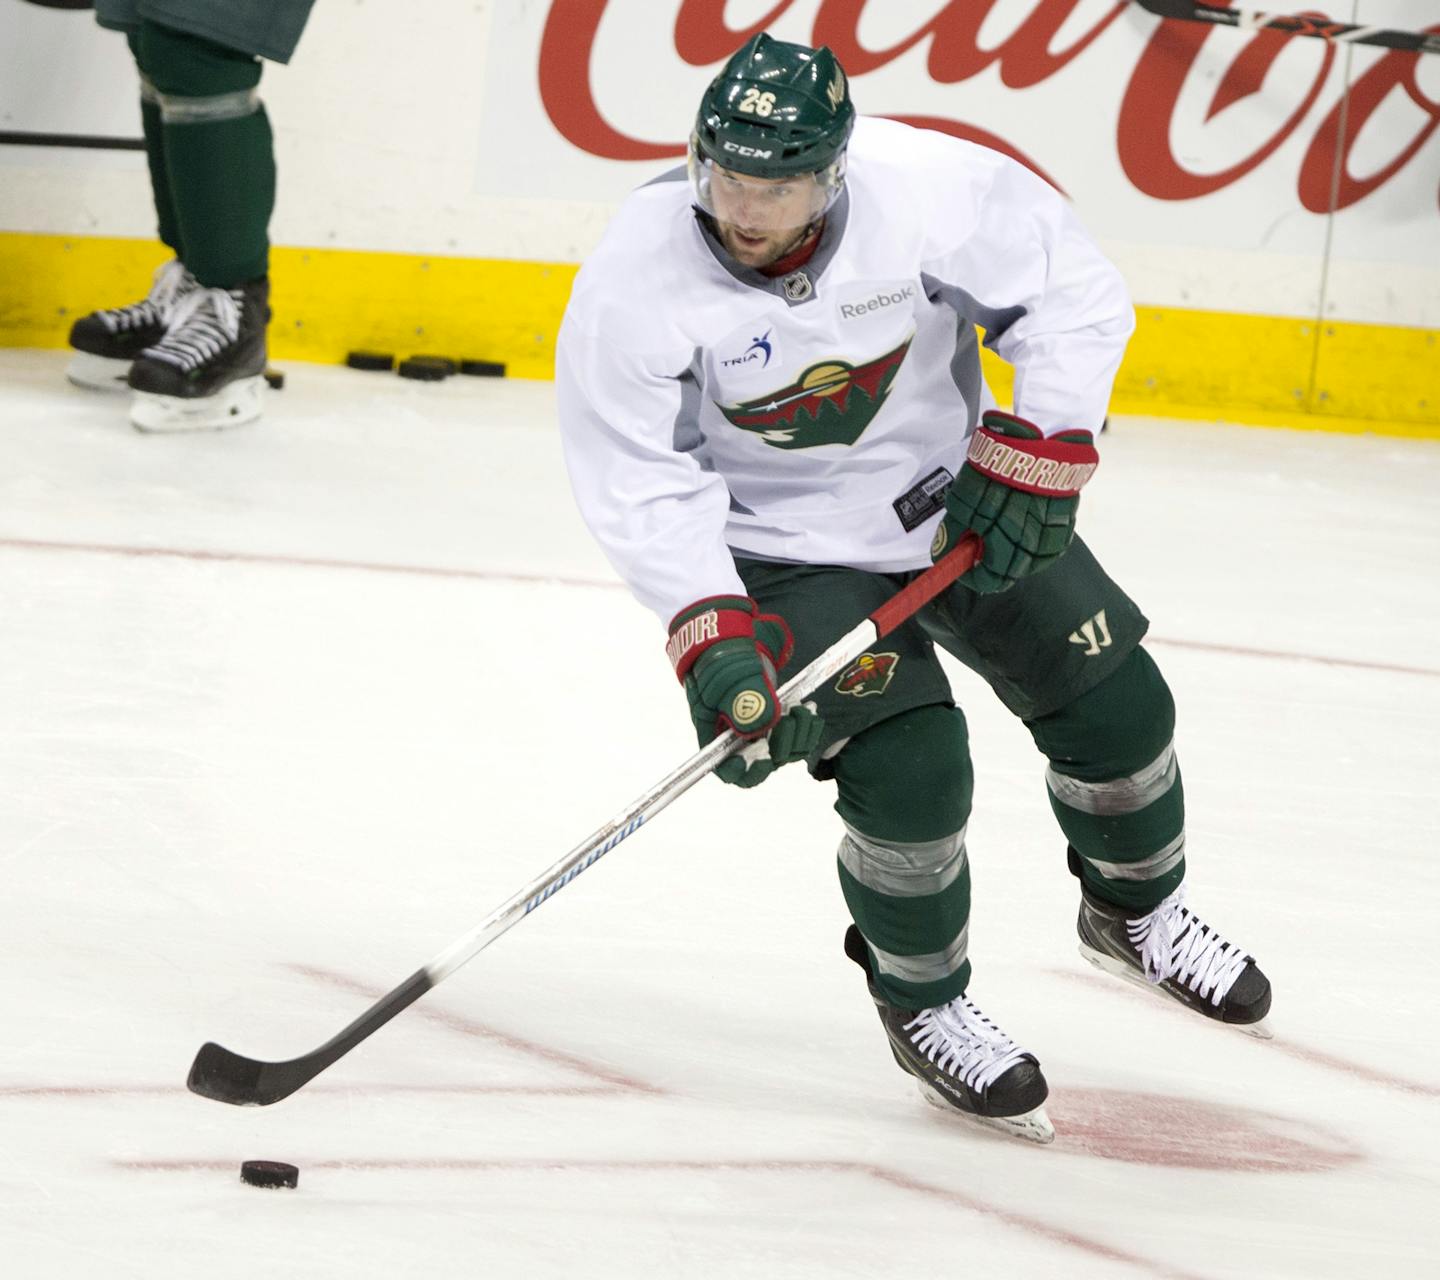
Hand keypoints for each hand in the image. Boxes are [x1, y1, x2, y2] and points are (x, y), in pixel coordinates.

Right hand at [666, 596, 823, 786]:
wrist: (734, 629)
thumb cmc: (722, 653)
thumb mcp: (729, 676)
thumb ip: (744, 702)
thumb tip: (761, 731)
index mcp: (715, 732)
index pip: (726, 769)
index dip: (745, 772)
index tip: (763, 757)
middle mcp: (737, 735)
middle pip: (761, 763)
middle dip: (780, 747)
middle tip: (789, 720)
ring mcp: (758, 725)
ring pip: (783, 750)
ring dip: (797, 736)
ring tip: (802, 711)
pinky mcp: (777, 714)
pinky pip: (796, 734)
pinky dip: (806, 727)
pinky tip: (809, 709)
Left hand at [931, 409, 1098, 592]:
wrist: (1044, 437)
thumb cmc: (998, 468)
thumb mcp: (963, 499)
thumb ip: (953, 532)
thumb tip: (942, 555)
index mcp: (1004, 545)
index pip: (987, 580)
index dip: (971, 575)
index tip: (962, 565)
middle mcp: (1032, 548)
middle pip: (1009, 573)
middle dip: (990, 563)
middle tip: (977, 544)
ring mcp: (1053, 537)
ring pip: (1030, 561)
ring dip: (1012, 553)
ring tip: (999, 529)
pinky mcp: (1067, 523)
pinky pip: (1048, 546)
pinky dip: (1033, 543)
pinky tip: (1023, 526)